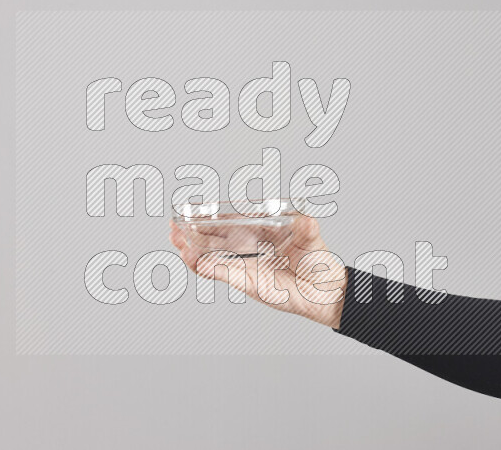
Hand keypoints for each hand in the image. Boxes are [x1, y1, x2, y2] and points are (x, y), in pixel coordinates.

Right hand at [169, 215, 347, 327]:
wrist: (326, 292)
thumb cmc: (319, 261)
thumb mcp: (313, 238)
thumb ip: (307, 228)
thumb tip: (307, 219)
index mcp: (261, 230)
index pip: (232, 220)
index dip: (212, 216)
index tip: (194, 209)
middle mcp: (250, 247)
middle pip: (215, 238)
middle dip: (193, 232)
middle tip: (174, 225)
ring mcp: (247, 265)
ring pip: (214, 256)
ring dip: (194, 249)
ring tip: (177, 241)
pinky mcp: (248, 282)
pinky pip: (225, 274)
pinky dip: (209, 269)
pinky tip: (195, 262)